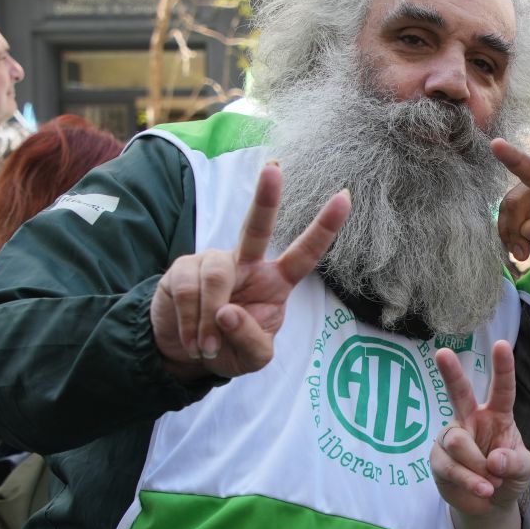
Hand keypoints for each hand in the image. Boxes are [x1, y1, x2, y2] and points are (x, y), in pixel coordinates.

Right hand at [152, 164, 349, 380]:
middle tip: (274, 169)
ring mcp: (214, 262)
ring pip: (216, 276)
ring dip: (209, 319)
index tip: (346, 197)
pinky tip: (192, 341)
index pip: (305, 253)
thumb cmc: (229, 348)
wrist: (184, 354)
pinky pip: (188, 289)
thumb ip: (251, 340)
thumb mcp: (252, 359)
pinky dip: (190, 322)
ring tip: (205, 347)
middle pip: (256, 228)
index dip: (325, 228)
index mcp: (276, 282)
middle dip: (266, 198)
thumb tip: (227, 312)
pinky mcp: (183, 269)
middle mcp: (248, 264)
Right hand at [431, 342, 529, 528]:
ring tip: (492, 482)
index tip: (501, 345)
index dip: (503, 368)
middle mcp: (471, 420)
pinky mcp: (438, 458)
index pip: (501, 389)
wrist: (489, 505)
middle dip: (451, 372)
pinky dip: (469, 480)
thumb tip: (494, 460)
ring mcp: (452, 437)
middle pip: (459, 392)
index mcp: (497, 415)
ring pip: (457, 441)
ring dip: (478, 466)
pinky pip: (449, 466)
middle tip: (442, 353)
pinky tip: (482, 489)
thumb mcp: (524, 470)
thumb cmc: (508, 476)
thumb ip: (514, 463)